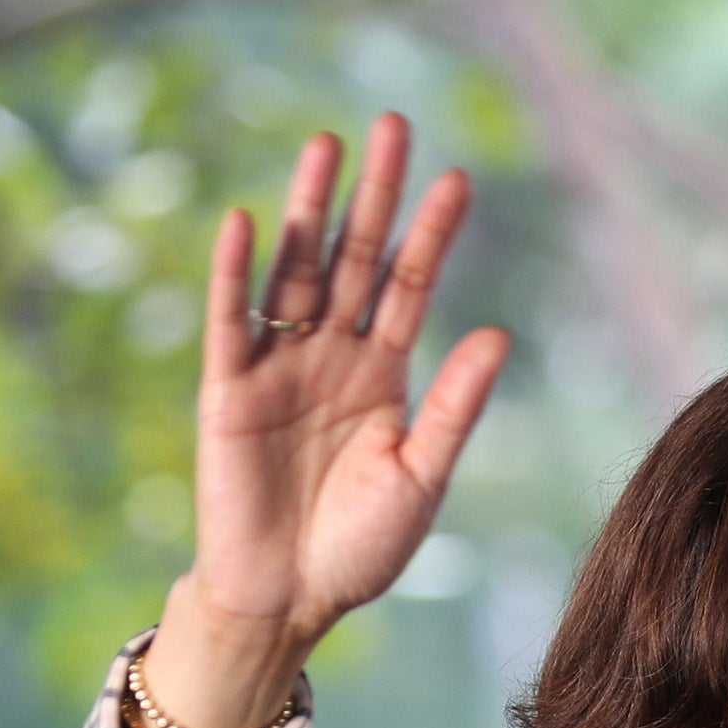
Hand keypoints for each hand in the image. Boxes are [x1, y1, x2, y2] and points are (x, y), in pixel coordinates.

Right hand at [132, 112, 508, 727]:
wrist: (289, 603)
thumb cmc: (358, 549)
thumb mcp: (421, 477)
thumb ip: (455, 408)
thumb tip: (498, 334)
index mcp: (382, 375)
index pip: (410, 286)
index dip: (432, 235)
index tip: (460, 179)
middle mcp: (331, 357)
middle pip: (354, 258)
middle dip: (373, 196)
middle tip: (393, 125)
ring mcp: (278, 368)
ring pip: (295, 273)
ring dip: (307, 211)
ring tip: (324, 145)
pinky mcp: (228, 392)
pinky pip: (232, 322)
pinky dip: (237, 274)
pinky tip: (249, 223)